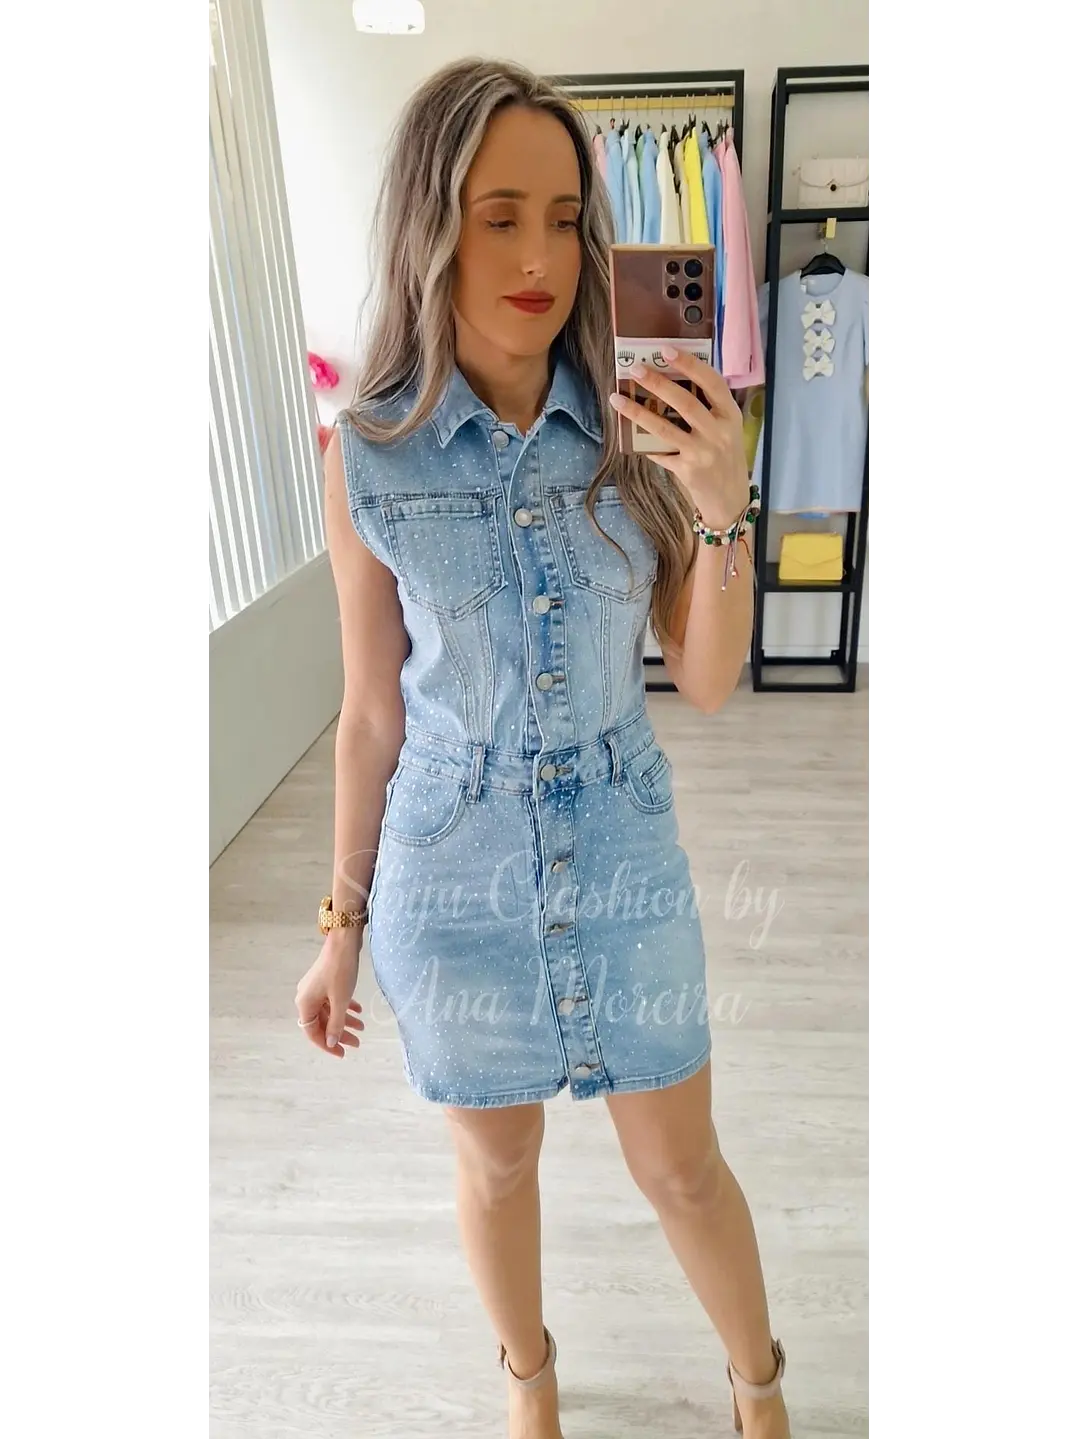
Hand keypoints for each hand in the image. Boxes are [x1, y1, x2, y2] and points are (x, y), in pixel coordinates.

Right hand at [295, 933, 364, 1057]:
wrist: (343, 942)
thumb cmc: (340, 972)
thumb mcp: (340, 1001)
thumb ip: (336, 1024)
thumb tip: (331, 1042)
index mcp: (305, 1004)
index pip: (313, 1033)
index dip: (327, 1045)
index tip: (343, 1053)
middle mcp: (306, 998)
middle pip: (321, 1023)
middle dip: (339, 1034)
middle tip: (357, 1043)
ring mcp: (315, 988)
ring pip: (329, 1011)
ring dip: (344, 1020)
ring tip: (362, 1027)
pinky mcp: (324, 981)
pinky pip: (332, 1000)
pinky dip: (344, 1007)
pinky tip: (358, 1010)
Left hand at [609, 348, 749, 529]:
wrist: (730, 498)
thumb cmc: (724, 456)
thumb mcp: (726, 429)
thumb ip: (708, 408)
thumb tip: (670, 381)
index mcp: (730, 415)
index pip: (712, 383)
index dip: (690, 364)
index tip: (667, 350)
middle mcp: (719, 432)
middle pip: (685, 402)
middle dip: (658, 383)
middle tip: (636, 369)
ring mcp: (703, 453)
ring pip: (665, 428)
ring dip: (638, 412)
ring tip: (617, 398)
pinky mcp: (687, 471)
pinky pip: (659, 452)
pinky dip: (643, 443)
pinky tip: (627, 433)